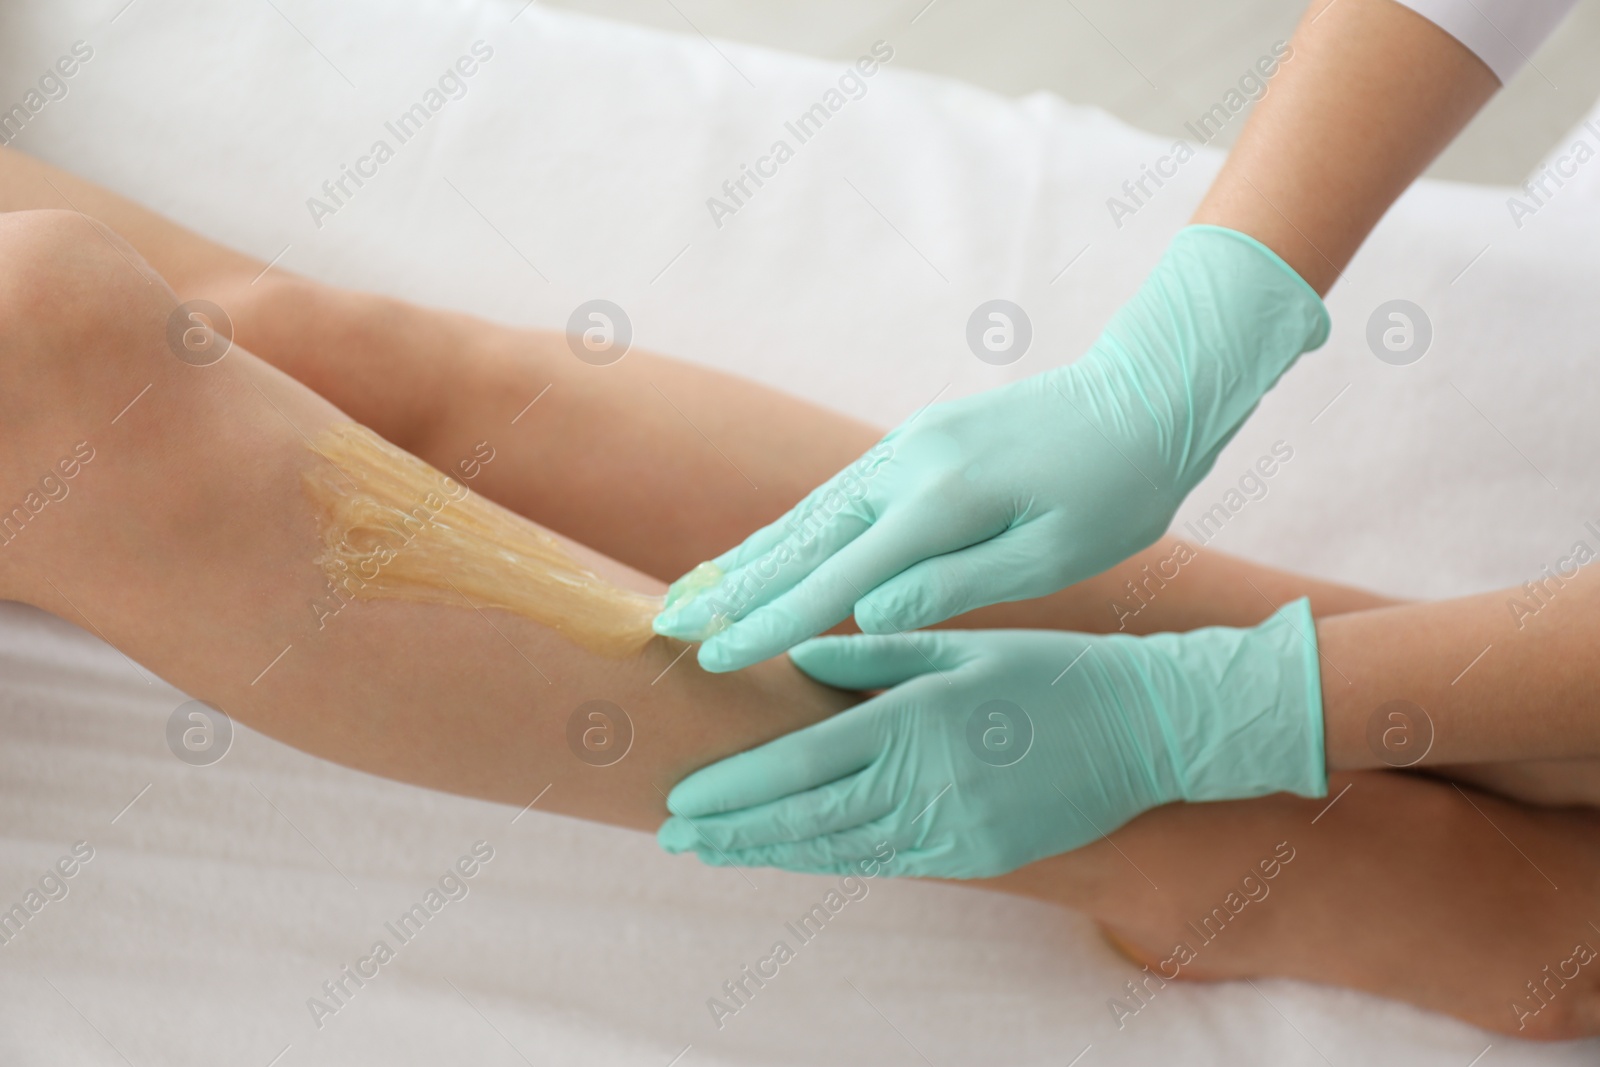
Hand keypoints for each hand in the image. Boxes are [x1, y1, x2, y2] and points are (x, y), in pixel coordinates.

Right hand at [652, 225, 1327, 671]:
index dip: (772, 623)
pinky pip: (838, 495)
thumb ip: (960, 582)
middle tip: (668, 627)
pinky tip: (769, 553)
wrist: (1148, 393)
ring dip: (752, 556)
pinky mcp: (916, 441)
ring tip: (696, 593)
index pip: (840, 577)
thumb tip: (870, 613)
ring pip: (812, 512)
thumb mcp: (1058, 550)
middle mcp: (909, 465)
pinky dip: (793, 530)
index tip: (714, 658)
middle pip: (803, 537)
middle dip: (734, 588)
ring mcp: (907, 446)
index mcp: (946, 500)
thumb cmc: (1120, 487)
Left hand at [658, 601, 1325, 878]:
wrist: (1145, 728)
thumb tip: (797, 657)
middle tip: (674, 837)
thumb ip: (873, 653)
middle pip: (807, 819)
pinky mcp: (979, 855)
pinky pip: (889, 864)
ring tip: (716, 851)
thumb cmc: (1049, 671)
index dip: (735, 789)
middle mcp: (927, 781)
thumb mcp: (959, 643)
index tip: (682, 798)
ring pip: (841, 850)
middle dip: (733, 831)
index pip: (801, 765)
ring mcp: (954, 827)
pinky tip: (794, 858)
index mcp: (915, 719)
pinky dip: (832, 862)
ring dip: (771, 854)